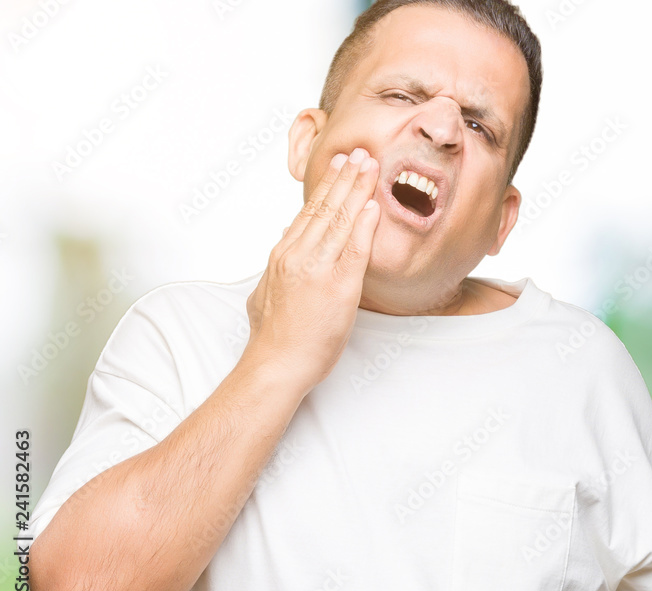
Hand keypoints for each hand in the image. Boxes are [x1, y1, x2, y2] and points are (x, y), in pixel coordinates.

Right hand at [243, 147, 380, 394]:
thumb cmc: (272, 337)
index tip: (340, 167)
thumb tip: (283, 242)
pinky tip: (373, 206)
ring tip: (371, 166)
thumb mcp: (264, 292)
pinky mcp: (338, 287)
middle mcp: (298, 255)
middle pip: (325, 207)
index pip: (308, 212)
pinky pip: (355, 248)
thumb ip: (277, 265)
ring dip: (358, 190)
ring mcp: (317, 269)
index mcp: (282, 255)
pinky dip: (365, 225)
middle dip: (346, 177)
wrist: (276, 364)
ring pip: (340, 220)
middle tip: (361, 153)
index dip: (327, 187)